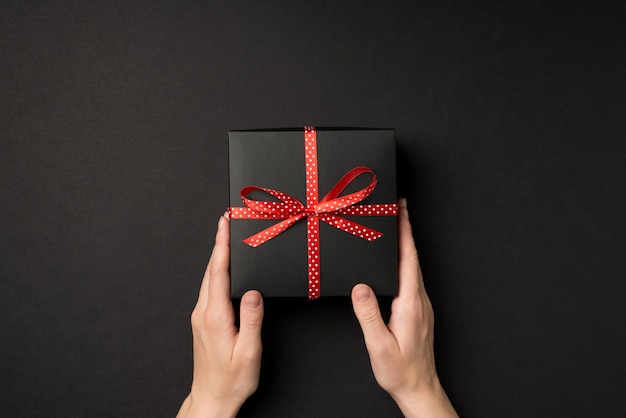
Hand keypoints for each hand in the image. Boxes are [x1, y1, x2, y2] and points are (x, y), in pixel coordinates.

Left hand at [177, 213, 263, 417]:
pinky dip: (216, 271)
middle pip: (210, 269)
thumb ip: (251, 320)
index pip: (218, 271)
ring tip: (226, 238)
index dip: (222, 244)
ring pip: (208, 278)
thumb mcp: (249, 352)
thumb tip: (254, 292)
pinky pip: (208, 289)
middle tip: (227, 221)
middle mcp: (203, 312)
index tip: (224, 223)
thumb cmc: (232, 380)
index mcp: (215, 316)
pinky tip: (223, 269)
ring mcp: (200, 317)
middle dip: (219, 242)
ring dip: (217, 256)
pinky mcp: (202, 322)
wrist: (211, 399)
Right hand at [351, 199, 457, 417]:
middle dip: (405, 231)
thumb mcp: (379, 345)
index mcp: (410, 304)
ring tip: (395, 228)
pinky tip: (396, 261)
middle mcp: (420, 301)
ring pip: (413, 268)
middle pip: (412, 258)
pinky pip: (411, 279)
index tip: (401, 211)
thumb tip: (360, 287)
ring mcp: (421, 305)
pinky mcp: (419, 311)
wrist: (419, 387)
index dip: (405, 233)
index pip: (408, 260)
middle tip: (397, 209)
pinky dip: (404, 262)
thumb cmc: (400, 370)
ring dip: (405, 245)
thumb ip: (369, 315)